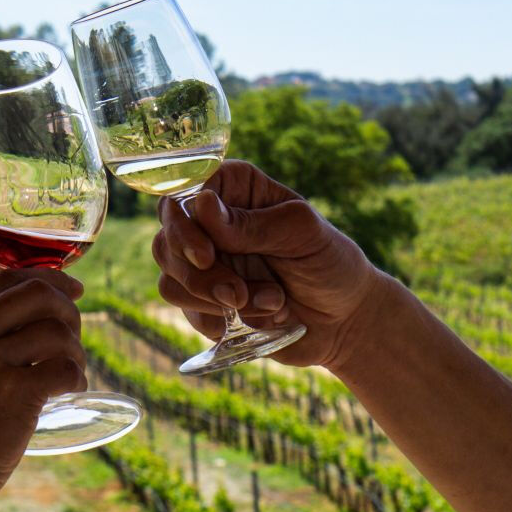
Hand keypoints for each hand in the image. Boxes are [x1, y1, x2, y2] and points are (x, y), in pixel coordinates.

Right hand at [0, 269, 86, 505]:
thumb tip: (24, 303)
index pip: (8, 277)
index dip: (50, 277)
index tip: (73, 288)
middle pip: (38, 294)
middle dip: (69, 309)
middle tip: (74, 335)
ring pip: (57, 331)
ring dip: (76, 350)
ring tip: (72, 371)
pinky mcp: (13, 394)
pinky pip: (65, 368)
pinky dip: (77, 377)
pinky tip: (72, 389)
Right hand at [153, 160, 389, 368]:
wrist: (345, 321)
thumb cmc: (331, 263)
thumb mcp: (301, 233)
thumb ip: (251, 223)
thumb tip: (201, 205)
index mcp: (235, 189)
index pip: (183, 193)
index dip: (183, 225)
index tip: (207, 255)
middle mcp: (210, 223)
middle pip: (166, 240)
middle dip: (200, 275)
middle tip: (238, 295)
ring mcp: (203, 263)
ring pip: (170, 279)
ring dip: (216, 300)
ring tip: (270, 303)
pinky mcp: (202, 300)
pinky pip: (185, 309)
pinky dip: (221, 321)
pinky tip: (261, 318)